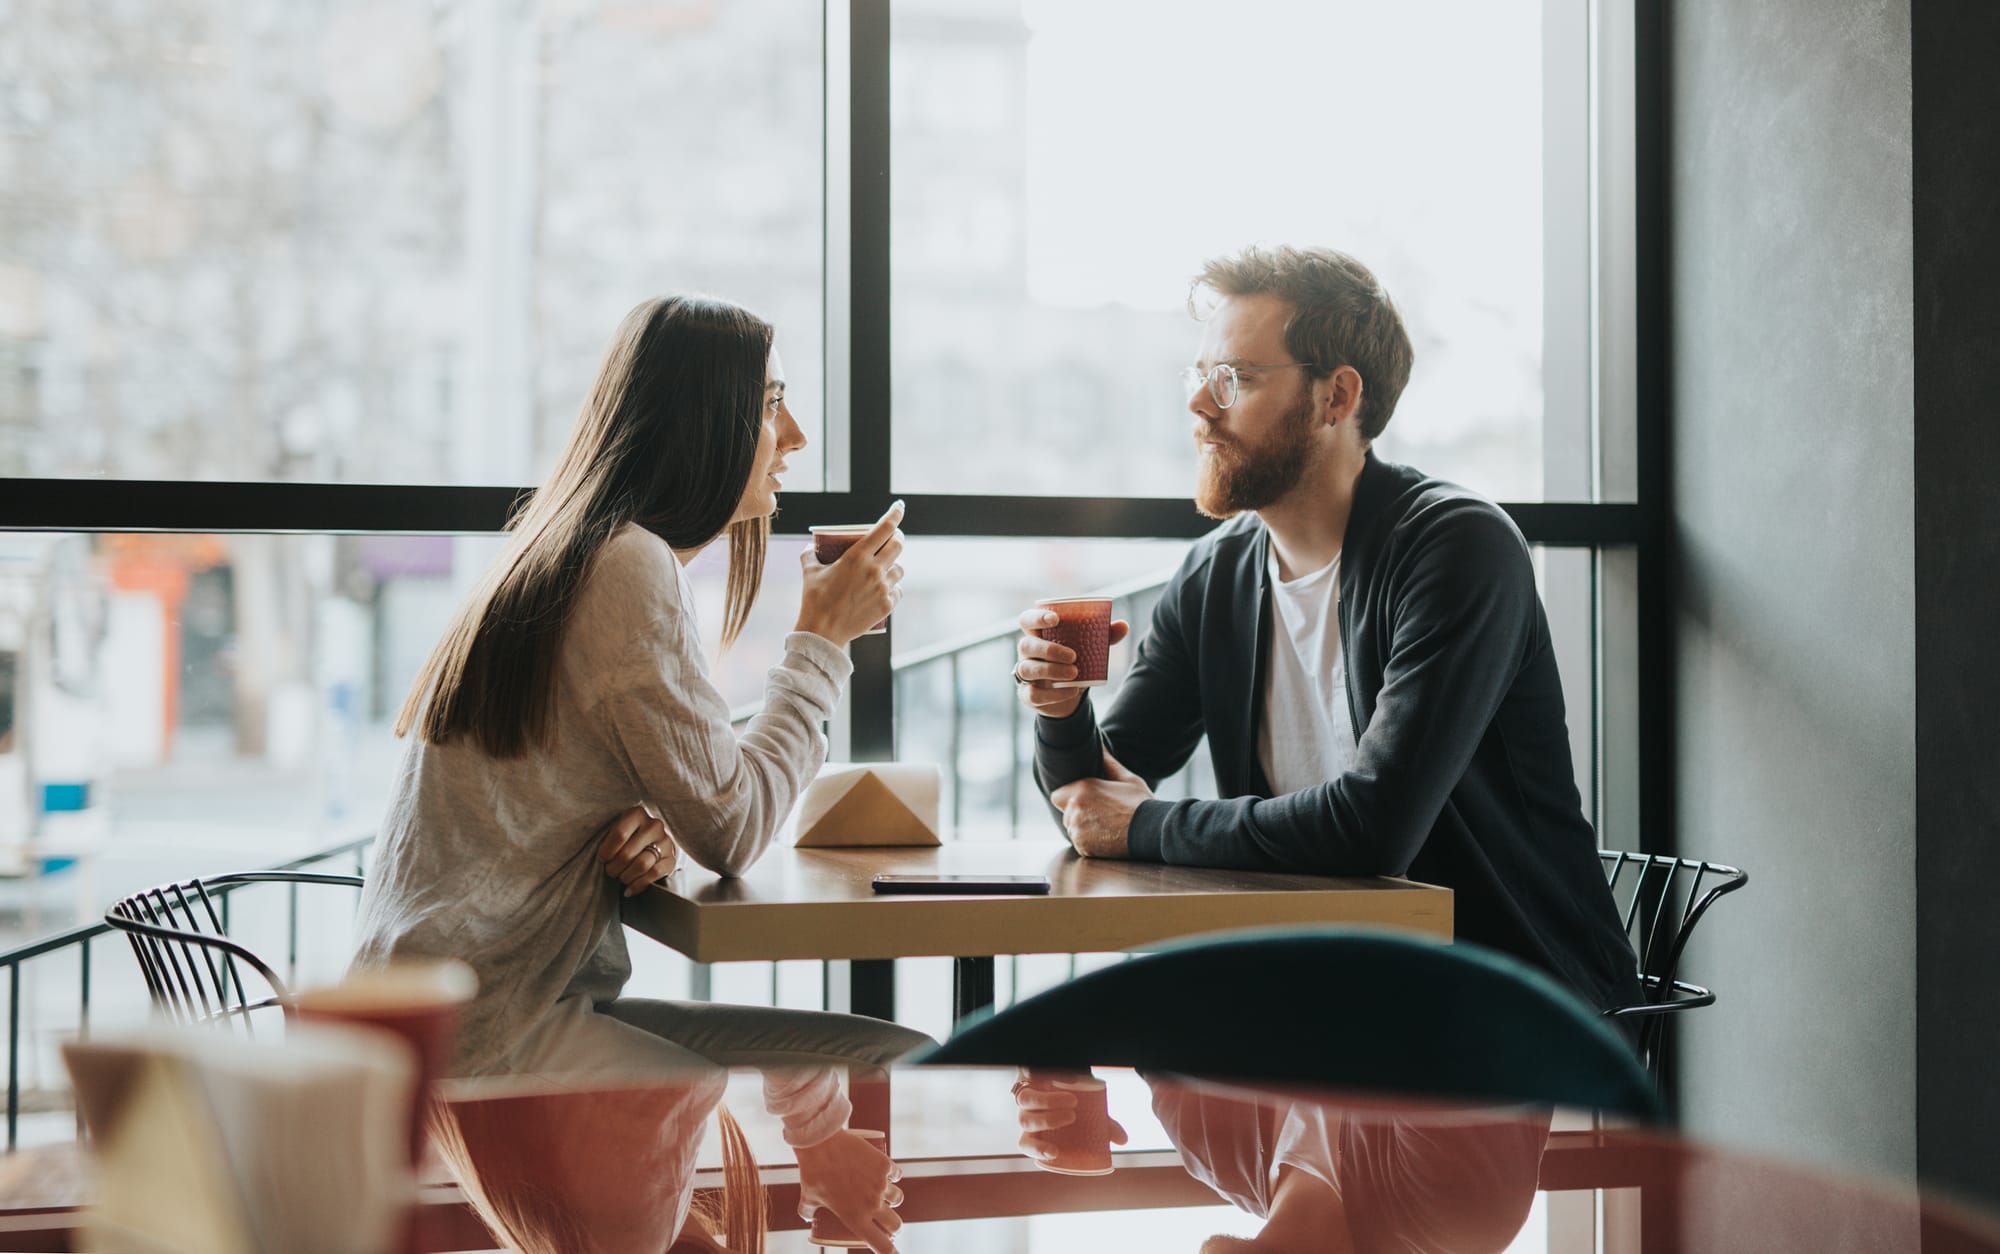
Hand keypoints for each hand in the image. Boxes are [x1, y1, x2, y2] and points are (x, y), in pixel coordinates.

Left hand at [596, 804, 678, 896]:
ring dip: (626, 877)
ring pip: (641, 865)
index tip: (603, 859)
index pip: (619, 835)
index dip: (607, 851)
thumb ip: (607, 838)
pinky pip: (654, 874)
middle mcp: (653, 826)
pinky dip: (638, 885)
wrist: (650, 844)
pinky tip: (629, 889)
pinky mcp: (671, 859)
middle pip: (627, 854)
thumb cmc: (626, 838)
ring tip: (620, 877)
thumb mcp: (615, 830)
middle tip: (610, 871)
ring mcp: (665, 842)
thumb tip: (601, 858)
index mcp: (637, 814)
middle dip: (614, 868)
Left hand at [794, 1129, 903, 1253]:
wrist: (820, 1142)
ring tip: (885, 1195)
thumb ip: (806, 1211)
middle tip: (888, 1223)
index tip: (890, 1251)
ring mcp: (880, 1184)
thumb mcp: (807, 1197)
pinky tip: (888, 1173)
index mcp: (856, 1219)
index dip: (890, 1252)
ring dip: (893, 1200)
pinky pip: (896, 1174)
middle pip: (896, 1226)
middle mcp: (872, 1205)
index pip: (882, 1246)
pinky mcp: (885, 1165)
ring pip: (898, 1199)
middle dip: (894, 1227)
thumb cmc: (812, 1172)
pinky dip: (893, 1175)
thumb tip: (807, 1217)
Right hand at [797, 501, 905, 645]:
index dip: (895, 514)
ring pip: (900, 569)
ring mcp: (883, 588)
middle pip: (898, 545)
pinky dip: (893, 587)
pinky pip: (898, 590)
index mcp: (857, 556)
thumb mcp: (809, 571)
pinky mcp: (887, 605)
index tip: (899, 506)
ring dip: (894, 565)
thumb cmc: (814, 599)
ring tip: (885, 567)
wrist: (822, 632)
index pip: (885, 528)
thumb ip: (809, 554)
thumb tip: (810, 546)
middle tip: (892, 539)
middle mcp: (874, 569)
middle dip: (897, 538)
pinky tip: (885, 589)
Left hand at [1012, 1069, 1128, 1164]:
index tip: (1055, 1152)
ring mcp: (1024, 1096)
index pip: (1027, 1145)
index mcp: (1035, 1132)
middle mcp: (1026, 1115)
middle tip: (1072, 1116)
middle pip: (1028, 1122)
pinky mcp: (1027, 1077)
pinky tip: (1064, 1080)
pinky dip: (1044, 1078)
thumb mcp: (1088, 1118)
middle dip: (1048, 1121)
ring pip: (1027, 1101)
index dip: (1037, 1150)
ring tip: (1072, 1100)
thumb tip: (1123, 1140)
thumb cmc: (1073, 1106)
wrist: (1062, 1077)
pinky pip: (1030, 1076)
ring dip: (1049, 1101)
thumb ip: (1103, 1128)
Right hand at [1013, 607, 1130, 718]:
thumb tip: (1124, 625)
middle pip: (1026, 644)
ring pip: (1026, 669)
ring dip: (1051, 671)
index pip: (1026, 620)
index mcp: (1038, 634)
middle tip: (1074, 656)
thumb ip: (1105, 636)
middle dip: (1049, 650)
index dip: (1036, 617)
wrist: (1069, 693)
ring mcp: (1024, 674)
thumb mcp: (1090, 648)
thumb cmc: (1076, 661)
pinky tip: (1072, 691)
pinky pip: (1033, 694)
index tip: (1056, 619)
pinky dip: (1054, 694)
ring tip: (1075, 673)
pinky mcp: (1027, 695)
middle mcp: (1026, 652)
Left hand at [1048, 749, 1151, 858]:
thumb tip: (1101, 744)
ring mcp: (1078, 830)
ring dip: (1083, 828)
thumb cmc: (1141, 803)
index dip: (1068, 798)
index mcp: (1082, 789)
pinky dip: (1089, 842)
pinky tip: (1107, 837)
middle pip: (1066, 813)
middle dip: (1078, 814)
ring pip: (1072, 829)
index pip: (1057, 795)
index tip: (1084, 800)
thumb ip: (1108, 762)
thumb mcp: (1127, 779)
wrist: (1151, 831)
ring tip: (1106, 826)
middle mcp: (1075, 809)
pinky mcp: (1083, 847)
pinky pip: (1079, 844)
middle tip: (1102, 814)